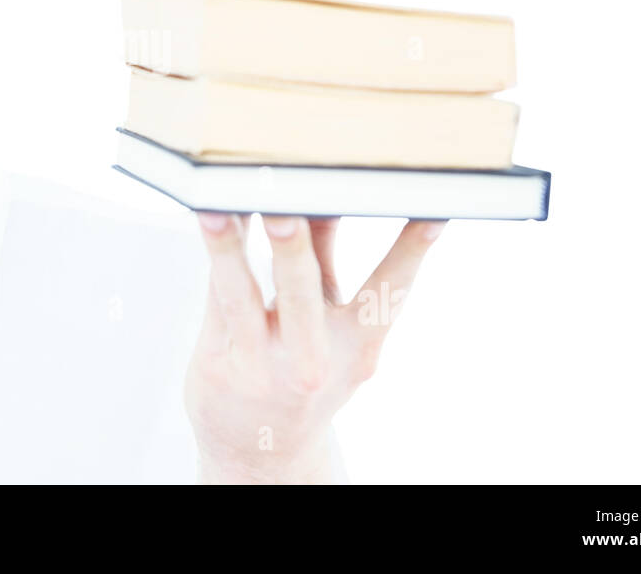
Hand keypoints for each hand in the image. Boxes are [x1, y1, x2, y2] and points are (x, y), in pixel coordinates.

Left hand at [186, 212, 444, 482]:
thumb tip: (326, 191)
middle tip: (284, 209)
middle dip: (292, 249)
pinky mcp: (215, 364)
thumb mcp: (331, 322)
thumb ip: (326, 256)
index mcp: (356, 350)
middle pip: (301, 295)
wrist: (263, 450)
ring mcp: (259, 366)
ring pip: (240, 295)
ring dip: (228, 248)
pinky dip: (213, 258)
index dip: (411, 251)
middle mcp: (310, 362)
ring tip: (216, 207)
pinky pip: (213, 298)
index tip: (431, 211)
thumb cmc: (304, 367)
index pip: (389, 293)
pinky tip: (210, 219)